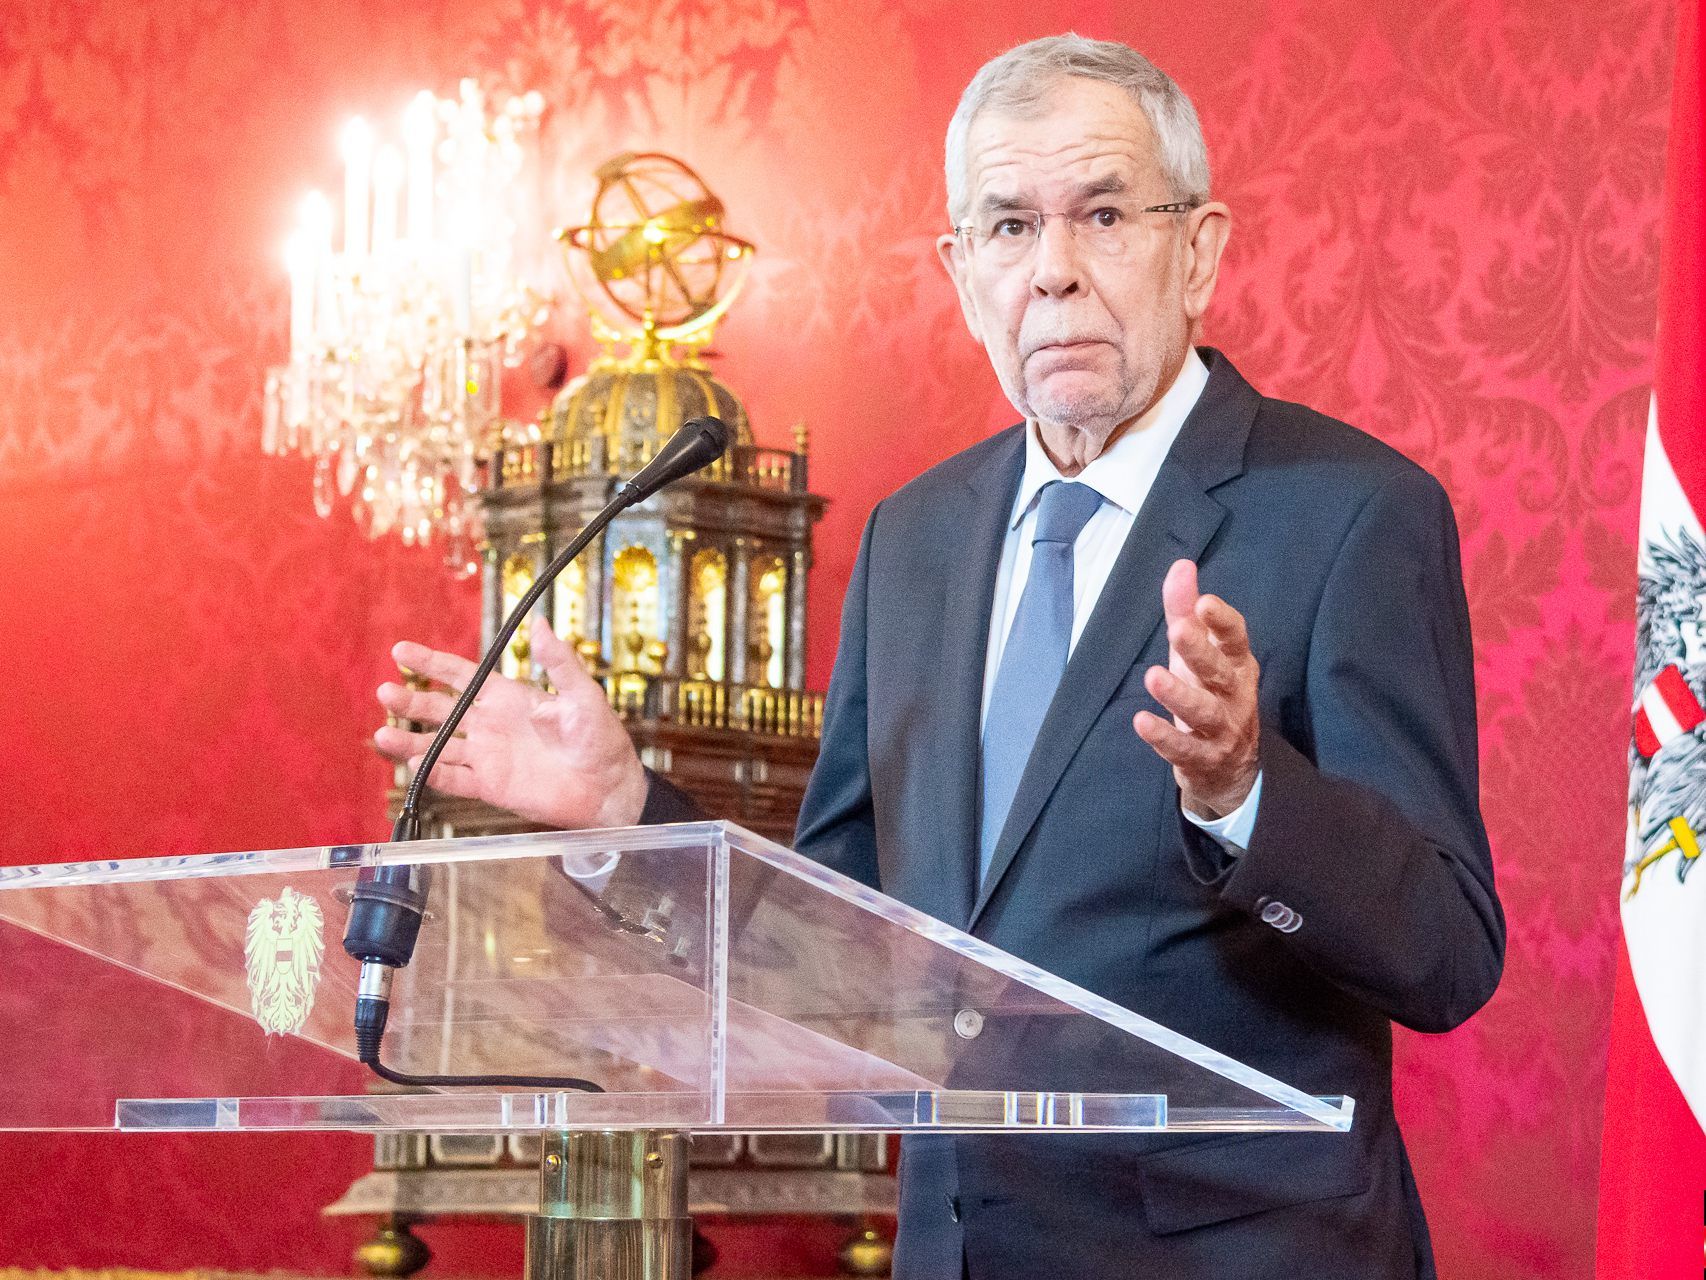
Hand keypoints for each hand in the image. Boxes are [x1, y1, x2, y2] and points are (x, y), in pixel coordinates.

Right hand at [374, 615, 646, 829]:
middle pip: (440, 709)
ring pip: (439, 746)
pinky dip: (434, 773)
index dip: (431, 663)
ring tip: (383, 734)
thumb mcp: (583, 695)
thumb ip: (560, 663)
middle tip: (384, 691)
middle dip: (411, 699)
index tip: (401, 651)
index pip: (461, 676)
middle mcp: (491, 725)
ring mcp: (488, 756)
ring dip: (411, 741)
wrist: (608, 787)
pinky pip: (454, 779)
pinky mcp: (491, 786)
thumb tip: (541, 624)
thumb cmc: (600, 738)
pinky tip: (415, 764)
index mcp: (508, 697)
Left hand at [1133, 559, 1260, 818]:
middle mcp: (1235, 696)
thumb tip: (1181, 565)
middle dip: (1199, 651)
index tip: (1204, 602)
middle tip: (1177, 630)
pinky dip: (1163, 737)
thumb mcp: (1198, 653)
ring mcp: (1222, 730)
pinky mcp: (1203, 759)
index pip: (1236, 639)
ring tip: (1153, 676)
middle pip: (1218, 672)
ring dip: (1179, 695)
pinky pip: (1183, 749)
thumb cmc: (1210, 695)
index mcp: (1237, 665)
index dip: (1222, 621)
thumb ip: (1186, 611)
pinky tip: (1141, 721)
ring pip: (1204, 712)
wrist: (1230, 770)